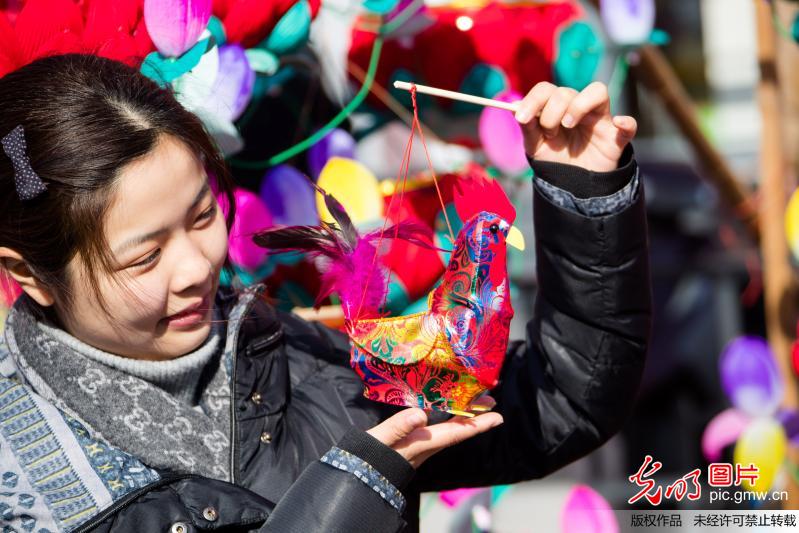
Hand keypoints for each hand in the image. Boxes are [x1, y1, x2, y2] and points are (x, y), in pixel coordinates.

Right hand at [367, 408, 502, 468]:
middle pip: (457, 429)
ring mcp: (420, 444)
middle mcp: (426, 444)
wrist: (356, 473)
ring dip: (463, 415)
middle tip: (491, 400)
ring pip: (449, 428)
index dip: (478, 424)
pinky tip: (445, 407)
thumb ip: (397, 427)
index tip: (498, 417)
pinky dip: (447, 416)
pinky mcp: (413, 442)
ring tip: (475, 400)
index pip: (455, 432)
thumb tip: (420, 414)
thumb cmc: (367, 457)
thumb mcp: (379, 440)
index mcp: (422, 443)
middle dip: (475, 416)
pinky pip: (437, 427)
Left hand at [514, 81, 636, 171]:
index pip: (546, 89)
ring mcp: (599, 120)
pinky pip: (629, 126)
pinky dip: (626, 123)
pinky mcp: (616, 138)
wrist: (573, 185)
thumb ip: (528, 129)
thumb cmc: (554, 158)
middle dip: (551, 112)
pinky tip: (619, 124)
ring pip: (598, 91)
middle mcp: (579, 108)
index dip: (533, 99)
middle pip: (566, 91)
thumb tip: (514, 110)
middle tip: (550, 132)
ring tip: (568, 126)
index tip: (521, 118)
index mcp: (557, 108)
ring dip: (578, 106)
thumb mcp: (536, 146)